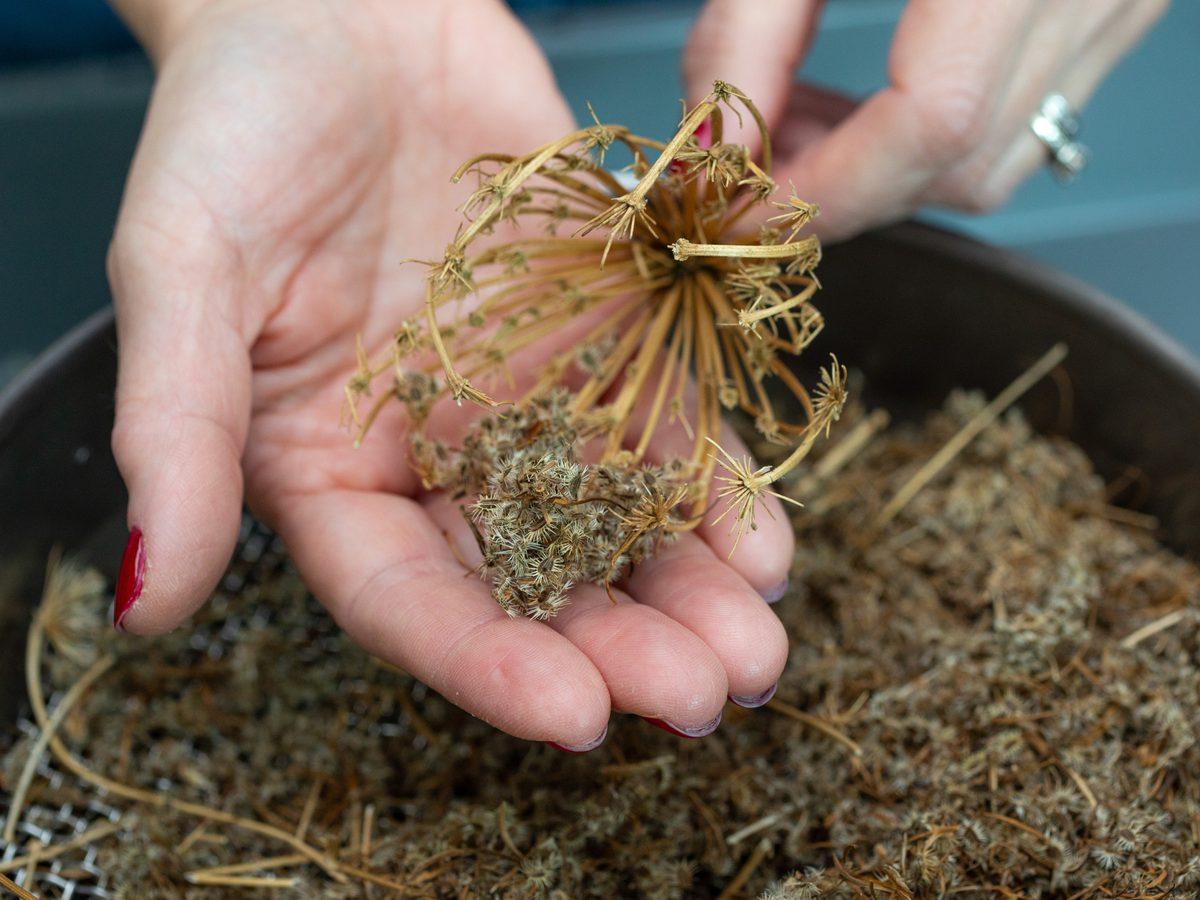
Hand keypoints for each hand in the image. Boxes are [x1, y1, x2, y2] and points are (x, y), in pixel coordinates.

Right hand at [107, 0, 790, 747]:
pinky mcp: (602, 334)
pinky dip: (720, 491)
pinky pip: (669, 428)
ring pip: (618, 523)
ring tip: (759, 653)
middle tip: (704, 698)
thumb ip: (179, 430)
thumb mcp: (183, 270)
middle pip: (533, 581)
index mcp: (331, 467)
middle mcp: (437, 453)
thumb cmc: (236, 126)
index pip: (408, 597)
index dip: (486, 664)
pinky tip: (769, 548)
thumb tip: (148, 598)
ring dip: (691, 593)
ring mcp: (530, 397)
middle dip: (620, 645)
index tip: (573, 717)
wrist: (343, 9)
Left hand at [684, 0, 1168, 239]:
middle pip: (956, 165)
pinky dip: (910, 143)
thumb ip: (750, 27)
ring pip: (986, 165)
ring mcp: (1113, 9)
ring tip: (787, 120)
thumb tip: (713, 148)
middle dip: (831, 188)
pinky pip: (1008, 127)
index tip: (735, 206)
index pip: (934, 121)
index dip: (825, 187)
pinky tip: (847, 101)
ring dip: (869, 172)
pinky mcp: (1102, 16)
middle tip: (740, 162)